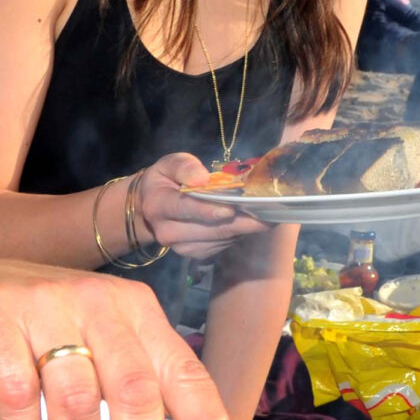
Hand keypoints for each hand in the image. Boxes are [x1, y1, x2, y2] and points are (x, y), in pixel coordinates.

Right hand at [131, 153, 278, 258]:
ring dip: (246, 228)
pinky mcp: (196, 254)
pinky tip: (253, 222)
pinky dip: (239, 234)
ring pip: (221, 240)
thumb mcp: (169, 165)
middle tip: (269, 212)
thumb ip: (184, 167)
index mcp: (159, 205)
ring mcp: (182, 247)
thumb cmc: (165, 180)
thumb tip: (201, 178)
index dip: (211, 210)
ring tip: (269, 216)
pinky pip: (222, 245)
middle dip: (242, 221)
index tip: (233, 208)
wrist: (150, 208)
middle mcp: (168, 232)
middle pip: (211, 229)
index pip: (187, 209)